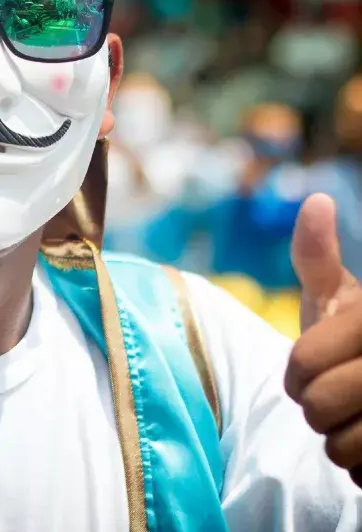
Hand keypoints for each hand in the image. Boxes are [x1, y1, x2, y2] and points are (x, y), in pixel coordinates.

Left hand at [285, 193, 361, 485]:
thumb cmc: (356, 338)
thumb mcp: (340, 298)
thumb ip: (319, 259)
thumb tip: (316, 201)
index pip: (301, 367)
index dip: (296, 375)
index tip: (314, 368)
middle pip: (319, 409)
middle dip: (315, 409)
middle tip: (333, 399)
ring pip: (344, 450)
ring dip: (340, 443)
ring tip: (357, 420)